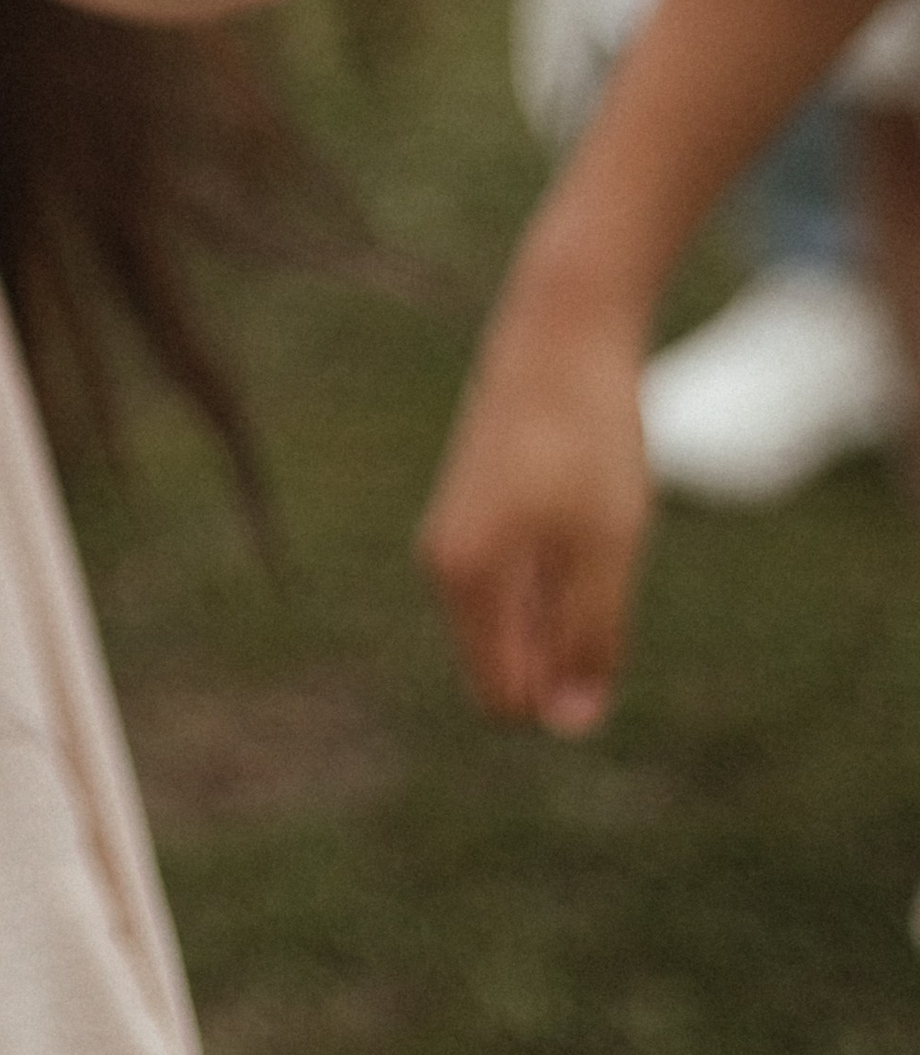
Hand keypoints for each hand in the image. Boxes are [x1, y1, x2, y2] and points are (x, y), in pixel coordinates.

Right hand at [417, 268, 654, 733]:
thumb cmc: (587, 439)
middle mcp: (444, 561)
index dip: (568, 692)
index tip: (610, 623)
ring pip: (519, 619)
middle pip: (511, 661)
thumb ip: (589, 641)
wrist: (562, 330)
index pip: (505, 698)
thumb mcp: (607, 550)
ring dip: (568, 604)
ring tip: (596, 529)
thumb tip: (569, 724)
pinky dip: (561, 572)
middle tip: (606, 567)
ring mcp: (458, 531)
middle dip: (567, 648)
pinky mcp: (479, 506)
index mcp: (463, 579)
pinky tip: (587, 511)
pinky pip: (519, 580)